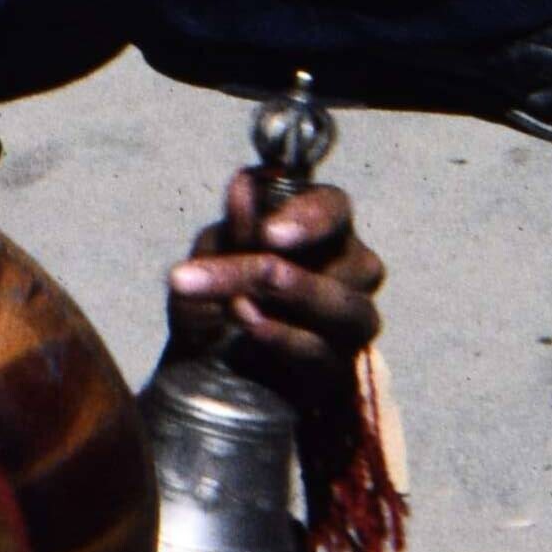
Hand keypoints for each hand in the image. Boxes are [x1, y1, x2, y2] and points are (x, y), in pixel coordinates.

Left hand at [167, 156, 383, 454]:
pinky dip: (287, 339)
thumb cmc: (216, 295)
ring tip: (240, 303)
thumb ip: (234, 225)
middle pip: (339, 261)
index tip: (269, 234)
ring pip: (344, 307)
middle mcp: (352, 271)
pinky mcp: (339, 368)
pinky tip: (252, 328)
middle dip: (274, 268)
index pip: (335, 208)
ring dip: (292, 299)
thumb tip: (243, 183)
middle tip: (231, 272)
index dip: (310, 217)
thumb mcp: (213, 256)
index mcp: (323, 230)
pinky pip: (325, 353)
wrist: (200, 367)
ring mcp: (352, 322)